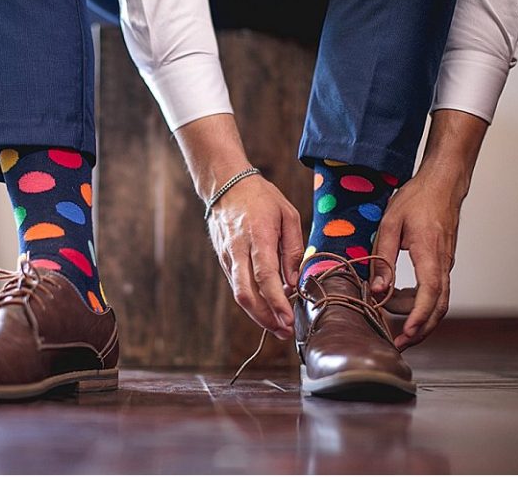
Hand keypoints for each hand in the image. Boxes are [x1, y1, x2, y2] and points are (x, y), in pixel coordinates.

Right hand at [173, 113, 302, 339]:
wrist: (226, 184)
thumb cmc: (262, 198)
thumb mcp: (288, 215)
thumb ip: (294, 250)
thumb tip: (294, 283)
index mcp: (257, 236)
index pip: (265, 277)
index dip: (276, 303)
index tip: (288, 320)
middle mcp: (238, 250)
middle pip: (246, 294)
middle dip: (264, 318)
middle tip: (284, 332)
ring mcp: (227, 256)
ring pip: (239, 294)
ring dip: (258, 314)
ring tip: (278, 326)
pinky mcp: (223, 259)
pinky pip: (237, 286)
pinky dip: (252, 300)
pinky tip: (267, 307)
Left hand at [371, 172, 460, 349]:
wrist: (443, 183)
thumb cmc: (416, 199)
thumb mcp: (390, 224)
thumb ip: (383, 259)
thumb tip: (378, 290)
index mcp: (430, 254)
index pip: (430, 295)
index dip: (419, 318)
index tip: (407, 334)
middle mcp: (443, 264)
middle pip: (439, 307)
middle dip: (421, 330)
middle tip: (398, 343)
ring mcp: (445, 264)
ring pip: (438, 301)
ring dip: (417, 317)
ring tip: (390, 320)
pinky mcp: (442, 262)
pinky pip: (434, 290)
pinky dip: (418, 302)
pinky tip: (397, 300)